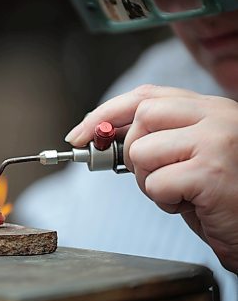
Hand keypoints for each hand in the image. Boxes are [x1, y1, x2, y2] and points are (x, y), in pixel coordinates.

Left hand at [65, 84, 237, 272]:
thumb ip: (155, 138)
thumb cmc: (220, 196)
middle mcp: (216, 117)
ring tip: (178, 192)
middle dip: (130, 151)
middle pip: (141, 117)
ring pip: (141, 151)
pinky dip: (163, 200)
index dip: (106, 113)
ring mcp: (215, 141)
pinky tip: (189, 204)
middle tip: (148, 176)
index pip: (146, 96)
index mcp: (209, 109)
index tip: (79, 134)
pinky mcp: (211, 172)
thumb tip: (100, 136)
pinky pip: (156, 183)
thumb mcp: (187, 156)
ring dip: (147, 180)